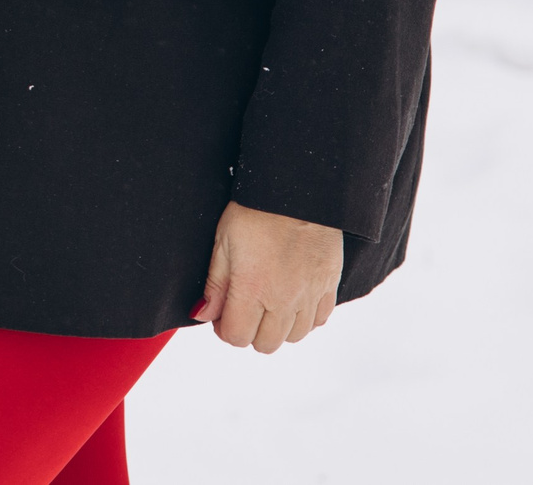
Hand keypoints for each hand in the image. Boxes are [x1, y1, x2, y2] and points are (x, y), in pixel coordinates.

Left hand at [194, 201, 342, 352]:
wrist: (299, 188)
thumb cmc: (256, 210)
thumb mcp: (224, 241)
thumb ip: (215, 284)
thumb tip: (202, 314)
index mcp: (253, 288)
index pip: (236, 336)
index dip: (224, 327)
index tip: (223, 310)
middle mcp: (284, 299)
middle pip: (265, 344)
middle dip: (249, 330)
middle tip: (244, 306)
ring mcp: (310, 294)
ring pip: (294, 337)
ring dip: (278, 327)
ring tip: (268, 301)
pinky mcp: (329, 284)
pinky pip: (319, 320)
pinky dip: (305, 317)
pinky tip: (293, 297)